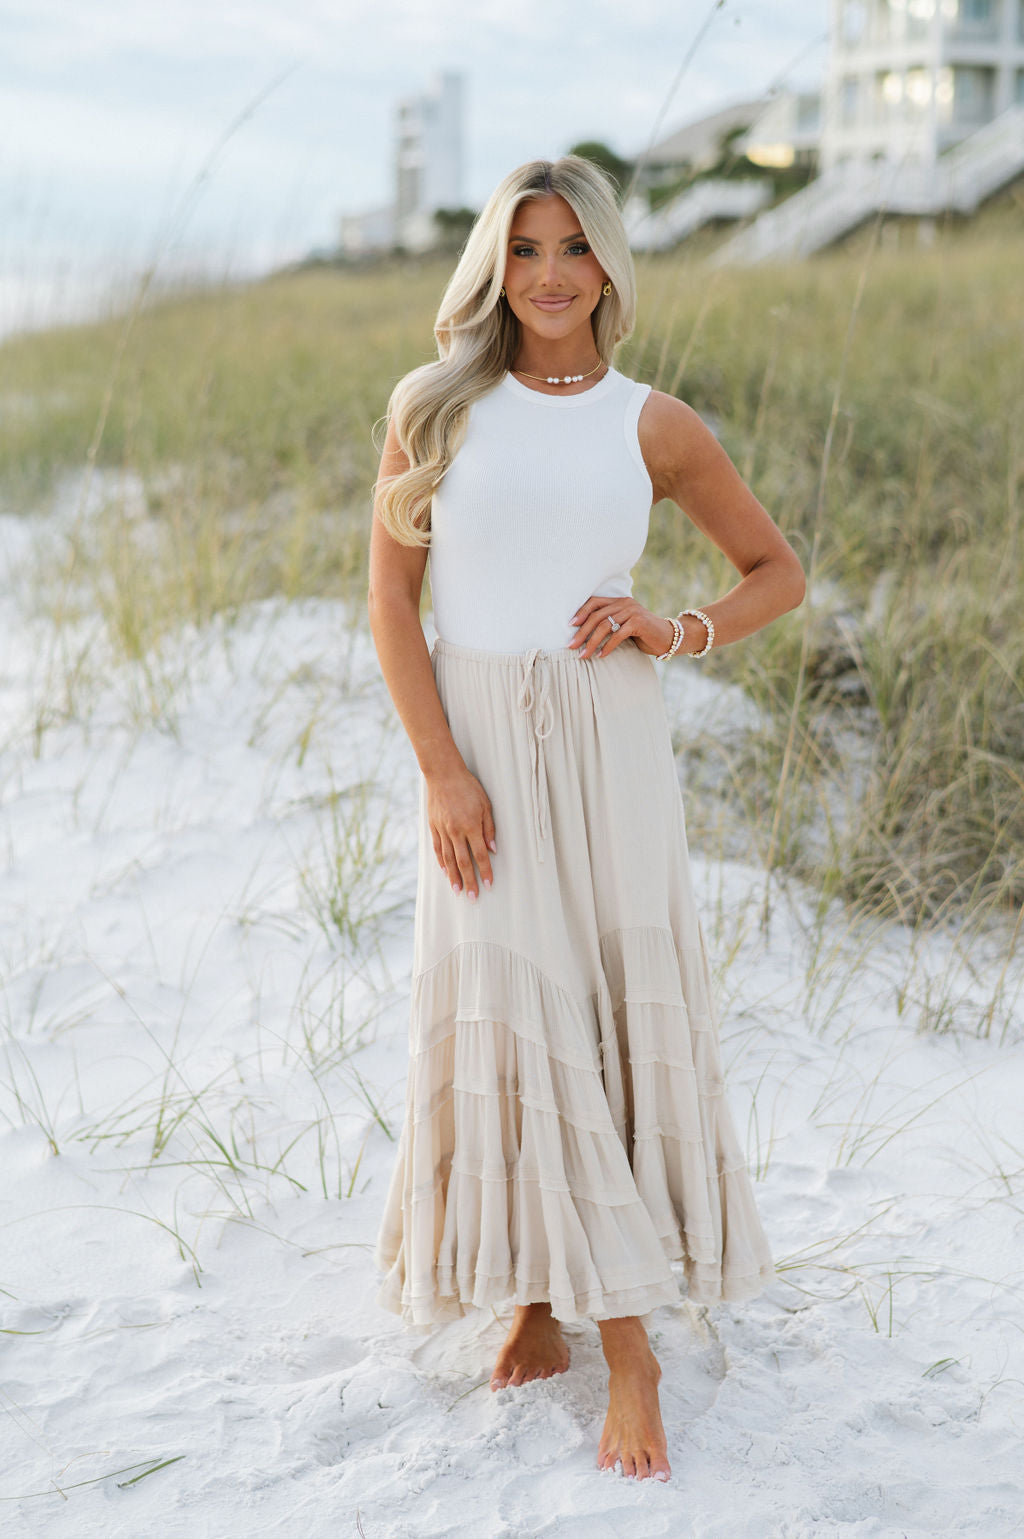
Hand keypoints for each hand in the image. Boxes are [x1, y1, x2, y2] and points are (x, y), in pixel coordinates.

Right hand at [425, 763, 496, 899]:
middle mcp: (456, 831)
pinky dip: (441, 862)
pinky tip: (445, 872)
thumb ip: (489, 828)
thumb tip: (493, 849)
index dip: (485, 871)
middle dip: (469, 881)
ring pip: (448, 859)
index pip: (480, 854)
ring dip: (453, 877)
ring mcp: (442, 830)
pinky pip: (438, 849)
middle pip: (463, 862)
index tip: (488, 884)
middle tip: (472, 897)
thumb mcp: (485, 805)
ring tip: (457, 890)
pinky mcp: (433, 827)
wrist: (443, 774)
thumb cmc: (468, 787)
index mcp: (471, 825)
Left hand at [567, 596, 675, 659]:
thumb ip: (609, 623)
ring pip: (605, 626)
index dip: (580, 613)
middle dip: (581, 632)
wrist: (669, 637)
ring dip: (591, 642)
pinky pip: (618, 635)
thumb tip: (583, 634)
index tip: (569, 626)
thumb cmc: (643, 634)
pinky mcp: (639, 623)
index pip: (594, 602)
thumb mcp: (624, 625)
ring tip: (583, 655)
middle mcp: (625, 603)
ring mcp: (632, 612)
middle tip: (571, 646)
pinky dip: (607, 647)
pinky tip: (600, 656)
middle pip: (596, 616)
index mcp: (619, 601)